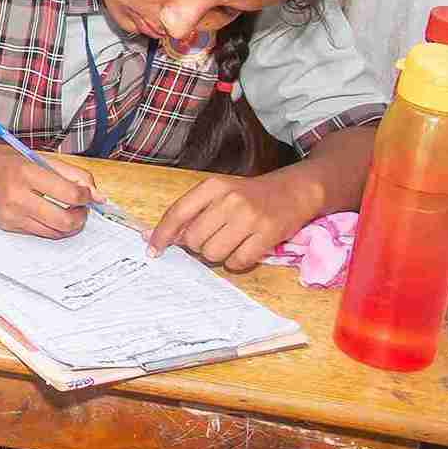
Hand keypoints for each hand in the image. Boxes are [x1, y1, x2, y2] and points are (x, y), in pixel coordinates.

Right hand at [0, 139, 95, 238]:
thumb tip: (97, 195)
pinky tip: (50, 214)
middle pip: (66, 220)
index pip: (71, 194)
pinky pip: (40, 233)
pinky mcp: (7, 226)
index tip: (89, 195)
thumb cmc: (3, 160)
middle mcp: (18, 196)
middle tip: (82, 208)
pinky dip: (51, 226)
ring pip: (55, 232)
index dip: (88, 197)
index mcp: (27, 172)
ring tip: (69, 212)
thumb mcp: (38, 157)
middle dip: (81, 217)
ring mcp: (11, 214)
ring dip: (70, 225)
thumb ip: (72, 174)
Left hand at [151, 174, 307, 272]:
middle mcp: (230, 200)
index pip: (177, 213)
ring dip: (217, 255)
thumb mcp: (220, 192)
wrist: (294, 190)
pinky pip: (238, 262)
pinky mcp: (268, 234)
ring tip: (230, 242)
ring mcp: (250, 217)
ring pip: (213, 253)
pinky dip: (236, 262)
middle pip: (193, 239)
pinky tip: (244, 249)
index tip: (153, 249)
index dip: (161, 234)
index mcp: (213, 186)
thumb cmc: (250, 194)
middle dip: (197, 245)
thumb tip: (162, 237)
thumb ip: (192, 211)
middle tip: (212, 238)